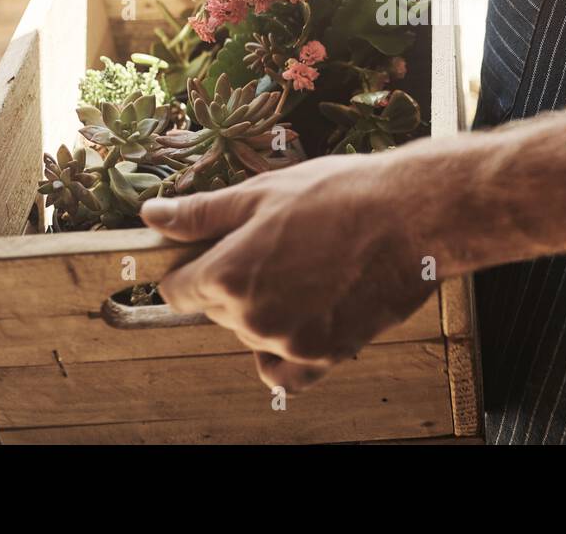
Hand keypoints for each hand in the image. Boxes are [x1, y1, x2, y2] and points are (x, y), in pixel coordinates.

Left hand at [140, 151, 438, 392]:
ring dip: (266, 309)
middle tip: (276, 246)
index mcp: (229, 275)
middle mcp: (252, 318)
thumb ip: (202, 213)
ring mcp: (289, 341)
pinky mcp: (325, 355)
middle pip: (217, 311)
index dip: (193, 267)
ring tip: (306, 266)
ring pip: (252, 334)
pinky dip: (285, 352)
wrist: (412, 215)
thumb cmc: (341, 194)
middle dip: (234, 283)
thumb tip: (153, 215)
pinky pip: (285, 372)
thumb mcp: (262, 192)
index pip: (178, 290)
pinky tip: (304, 316)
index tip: (214, 252)